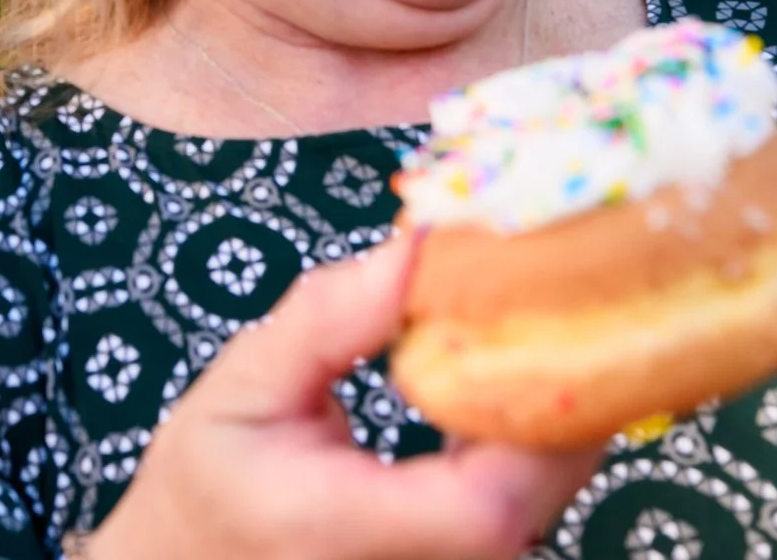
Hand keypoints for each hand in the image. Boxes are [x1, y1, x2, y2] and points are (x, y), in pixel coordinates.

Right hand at [87, 234, 602, 559]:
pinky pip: (530, 498)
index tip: (530, 308)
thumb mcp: (240, 384)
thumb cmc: (212, 480)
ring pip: (550, 495)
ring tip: (539, 306)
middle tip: (552, 280)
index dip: (538, 414)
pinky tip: (517, 366)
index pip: (488, 505)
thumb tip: (417, 245)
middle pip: (541, 495)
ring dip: (559, 400)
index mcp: (341, 533)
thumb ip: (327, 321)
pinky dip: (538, 429)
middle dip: (564, 384)